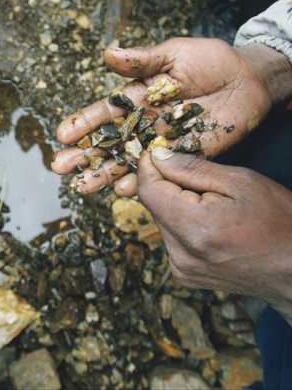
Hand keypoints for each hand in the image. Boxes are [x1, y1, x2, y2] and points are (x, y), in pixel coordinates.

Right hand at [51, 38, 286, 195]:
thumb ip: (142, 60)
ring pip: (127, 162)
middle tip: (60, 167)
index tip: (61, 134)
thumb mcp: (174, 54)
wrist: (249, 79)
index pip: (105, 113)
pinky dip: (140, 182)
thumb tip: (107, 53)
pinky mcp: (183, 156)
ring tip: (81, 187)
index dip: (83, 123)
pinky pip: (158, 172)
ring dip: (104, 175)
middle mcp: (143, 123)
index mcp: (137, 98)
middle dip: (84, 155)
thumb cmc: (211, 60)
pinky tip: (122, 191)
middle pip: (108, 142)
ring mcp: (161, 142)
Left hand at [138, 148, 291, 323]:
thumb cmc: (281, 222)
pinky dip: (182, 225)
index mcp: (196, 229)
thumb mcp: (241, 182)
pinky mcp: (184, 275)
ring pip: (161, 221)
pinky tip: (209, 225)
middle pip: (154, 206)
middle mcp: (182, 254)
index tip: (156, 151)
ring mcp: (182, 269)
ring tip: (212, 206)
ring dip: (176, 206)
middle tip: (200, 179)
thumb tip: (157, 156)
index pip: (148, 191)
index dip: (148, 167)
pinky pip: (171, 238)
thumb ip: (192, 169)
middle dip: (169, 186)